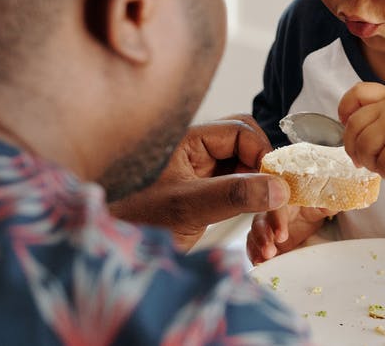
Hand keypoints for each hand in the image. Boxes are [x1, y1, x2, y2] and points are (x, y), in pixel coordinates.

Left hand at [109, 115, 289, 249]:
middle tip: (280, 207)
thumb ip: (234, 193)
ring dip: (265, 200)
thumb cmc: (132, 222)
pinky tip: (261, 236)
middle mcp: (197, 153)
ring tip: (275, 233)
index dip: (263, 155)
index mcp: (189, 141)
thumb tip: (279, 187)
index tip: (277, 186)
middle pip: (248, 149)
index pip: (241, 131)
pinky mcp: (204, 197)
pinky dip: (253, 212)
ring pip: (247, 174)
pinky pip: (238, 195)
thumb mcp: (188, 207)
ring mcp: (201, 175)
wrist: (105, 253)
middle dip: (268, 177)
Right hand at [245, 204, 335, 263]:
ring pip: (255, 234)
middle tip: (269, 252)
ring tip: (262, 261)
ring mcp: (265, 227)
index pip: (277, 207)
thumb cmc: (310, 209)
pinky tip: (259, 264)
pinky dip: (254, 255)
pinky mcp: (262, 241)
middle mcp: (271, 212)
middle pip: (261, 221)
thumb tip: (333, 204)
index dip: (277, 220)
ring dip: (257, 247)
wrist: (305, 220)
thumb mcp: (320, 207)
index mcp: (285, 201)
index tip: (281, 236)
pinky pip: (253, 246)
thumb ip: (325, 205)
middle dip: (263, 237)